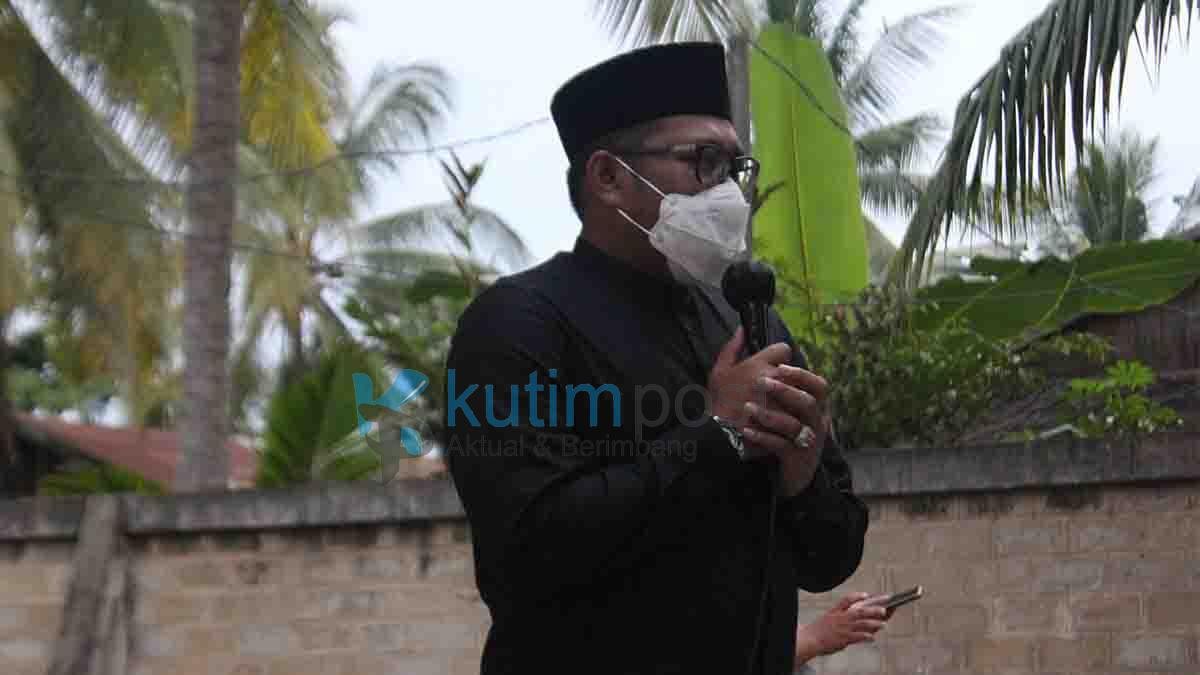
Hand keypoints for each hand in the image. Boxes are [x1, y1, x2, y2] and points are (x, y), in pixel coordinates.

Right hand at [706, 327, 792, 433]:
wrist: (722, 435)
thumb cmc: (720, 402)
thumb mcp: (719, 371)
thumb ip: (732, 348)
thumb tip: (741, 329)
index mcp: (759, 364)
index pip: (784, 349)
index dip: (779, 357)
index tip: (773, 366)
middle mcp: (776, 379)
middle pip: (796, 371)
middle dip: (790, 378)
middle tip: (778, 389)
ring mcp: (785, 399)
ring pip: (803, 392)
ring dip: (796, 398)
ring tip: (783, 407)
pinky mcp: (790, 419)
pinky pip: (802, 413)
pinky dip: (797, 416)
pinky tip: (787, 421)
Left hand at [750, 364, 831, 495]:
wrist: (782, 476)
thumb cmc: (776, 432)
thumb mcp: (773, 403)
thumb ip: (764, 373)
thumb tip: (750, 337)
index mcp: (814, 407)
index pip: (818, 386)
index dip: (801, 375)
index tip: (779, 366)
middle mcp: (815, 423)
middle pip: (809, 402)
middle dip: (785, 390)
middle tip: (761, 382)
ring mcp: (807, 442)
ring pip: (794, 425)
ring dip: (770, 414)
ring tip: (748, 408)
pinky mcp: (796, 459)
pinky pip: (782, 446)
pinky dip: (763, 437)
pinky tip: (746, 431)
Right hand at [794, 593, 889, 667]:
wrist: (810, 639)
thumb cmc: (822, 629)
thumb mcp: (830, 617)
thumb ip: (844, 616)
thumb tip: (862, 618)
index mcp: (837, 610)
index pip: (847, 599)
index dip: (857, 596)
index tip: (866, 594)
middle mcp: (841, 617)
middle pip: (860, 611)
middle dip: (873, 609)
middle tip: (885, 609)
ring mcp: (843, 628)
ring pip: (862, 624)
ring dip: (874, 624)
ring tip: (884, 625)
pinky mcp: (844, 639)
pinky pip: (858, 637)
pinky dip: (866, 637)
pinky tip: (873, 637)